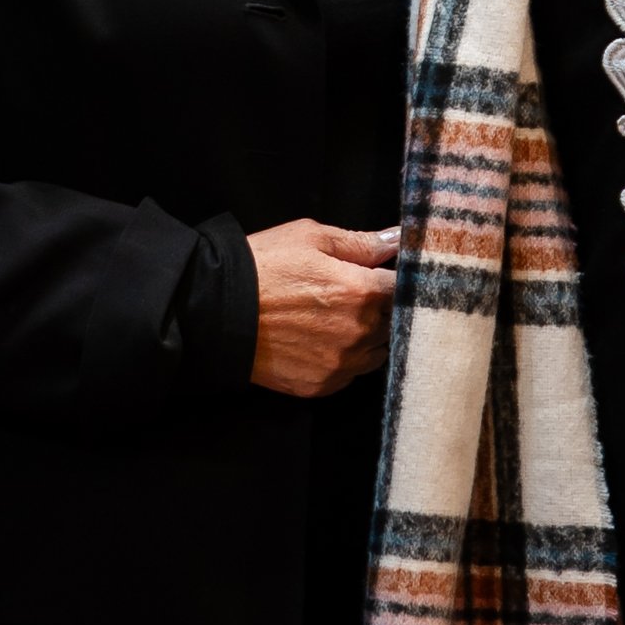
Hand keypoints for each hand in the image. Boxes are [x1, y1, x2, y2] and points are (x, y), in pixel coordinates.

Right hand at [246, 218, 397, 396]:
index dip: (398, 281)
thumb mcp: (311, 238)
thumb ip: (361, 243)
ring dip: (370, 338)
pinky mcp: (322, 386)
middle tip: (357, 296)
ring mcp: (341, 364)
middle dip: (383, 309)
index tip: (387, 276)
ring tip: (339, 320)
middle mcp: (359, 333)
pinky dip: (345, 360)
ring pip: (377, 353)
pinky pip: (350, 375)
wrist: (217, 311)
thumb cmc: (264, 265)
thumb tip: (397, 239)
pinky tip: (323, 342)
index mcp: (361, 291)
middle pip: (396, 324)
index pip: (406, 290)